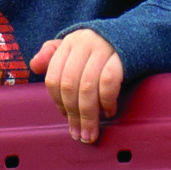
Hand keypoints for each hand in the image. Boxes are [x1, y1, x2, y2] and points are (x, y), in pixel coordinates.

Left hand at [30, 29, 123, 144]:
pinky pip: (108, 83)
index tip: (66, 117)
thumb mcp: (75, 48)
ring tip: (91, 133)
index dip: (58, 102)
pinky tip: (109, 112)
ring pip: (88, 87)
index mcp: (69, 43)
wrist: (136, 36)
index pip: (54, 77)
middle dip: (73, 115)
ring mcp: (103, 49)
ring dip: (88, 115)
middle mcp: (83, 43)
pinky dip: (106, 101)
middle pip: (70, 85)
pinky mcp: (122, 57)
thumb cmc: (100, 48)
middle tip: (78, 134)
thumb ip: (52, 56)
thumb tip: (34, 66)